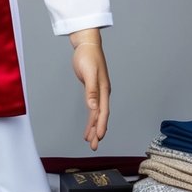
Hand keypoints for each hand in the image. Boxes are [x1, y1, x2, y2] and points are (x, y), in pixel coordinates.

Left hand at [70, 30, 109, 150]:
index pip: (103, 112)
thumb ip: (91, 91)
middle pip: (101, 116)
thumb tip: (93, 107)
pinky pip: (92, 108)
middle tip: (94, 146)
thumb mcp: (89, 73)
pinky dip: (91, 118)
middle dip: (97, 132)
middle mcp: (103, 93)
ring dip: (94, 127)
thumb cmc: (88, 57)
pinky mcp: (92, 90)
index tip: (98, 137)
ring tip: (90, 141)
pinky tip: (89, 125)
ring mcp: (98, 92)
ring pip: (96, 114)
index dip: (101, 125)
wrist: (87, 45)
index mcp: (104, 90)